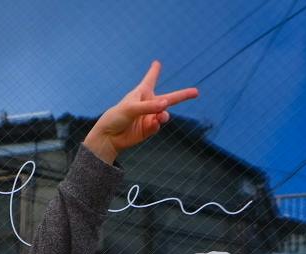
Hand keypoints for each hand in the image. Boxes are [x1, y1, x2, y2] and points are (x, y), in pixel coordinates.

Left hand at [83, 62, 198, 162]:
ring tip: (161, 117)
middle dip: (183, 95)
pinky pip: (158, 125)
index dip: (154, 72)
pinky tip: (155, 123)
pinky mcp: (149, 129)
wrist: (108, 138)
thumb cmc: (116, 117)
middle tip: (196, 92)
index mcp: (141, 93)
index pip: (150, 79)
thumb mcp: (130, 108)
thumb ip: (148, 107)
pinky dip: (157, 124)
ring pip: (164, 114)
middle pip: (169, 98)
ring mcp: (149, 117)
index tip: (156, 63)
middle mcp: (148, 104)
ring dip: (164, 115)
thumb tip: (166, 106)